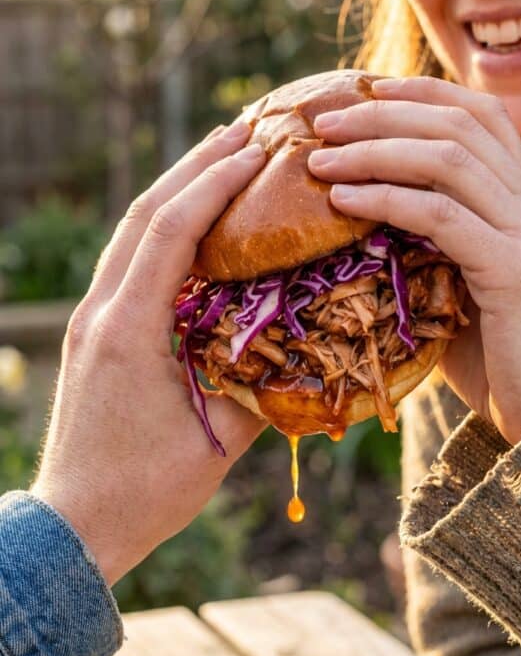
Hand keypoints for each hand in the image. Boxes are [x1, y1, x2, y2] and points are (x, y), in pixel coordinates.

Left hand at [32, 124, 266, 585]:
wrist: (76, 525)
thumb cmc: (145, 493)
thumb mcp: (216, 443)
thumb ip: (261, 386)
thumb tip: (308, 345)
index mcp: (128, 330)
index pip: (172, 232)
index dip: (216, 184)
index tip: (259, 150)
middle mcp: (101, 313)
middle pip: (145, 215)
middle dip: (194, 167)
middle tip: (244, 130)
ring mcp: (91, 321)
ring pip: (132, 235)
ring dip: (177, 192)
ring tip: (221, 160)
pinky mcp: (95, 336)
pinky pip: (130, 265)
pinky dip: (165, 233)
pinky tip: (196, 228)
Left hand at [309, 76, 520, 444]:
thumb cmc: (497, 358)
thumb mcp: (460, 288)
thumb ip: (428, 247)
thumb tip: (361, 224)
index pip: (479, 116)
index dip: (421, 94)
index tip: (363, 93)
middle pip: (457, 125)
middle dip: (383, 115)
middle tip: (323, 122)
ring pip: (447, 159)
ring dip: (375, 151)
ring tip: (320, 161)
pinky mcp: (513, 269)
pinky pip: (441, 216)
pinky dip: (386, 200)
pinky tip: (343, 202)